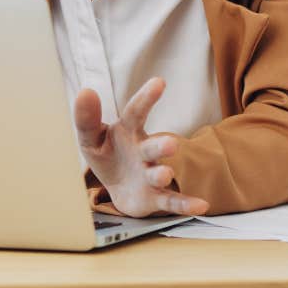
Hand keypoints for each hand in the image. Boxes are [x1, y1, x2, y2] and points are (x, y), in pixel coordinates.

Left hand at [74, 76, 210, 217]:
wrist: (119, 188)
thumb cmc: (107, 155)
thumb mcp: (90, 138)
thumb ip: (86, 119)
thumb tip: (85, 91)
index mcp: (128, 132)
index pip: (136, 112)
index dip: (146, 98)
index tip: (159, 82)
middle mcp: (144, 151)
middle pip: (153, 146)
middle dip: (162, 145)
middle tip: (171, 143)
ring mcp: (151, 174)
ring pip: (159, 174)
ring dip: (163, 174)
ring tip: (165, 174)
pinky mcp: (155, 197)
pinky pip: (171, 201)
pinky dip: (185, 205)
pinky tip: (201, 205)